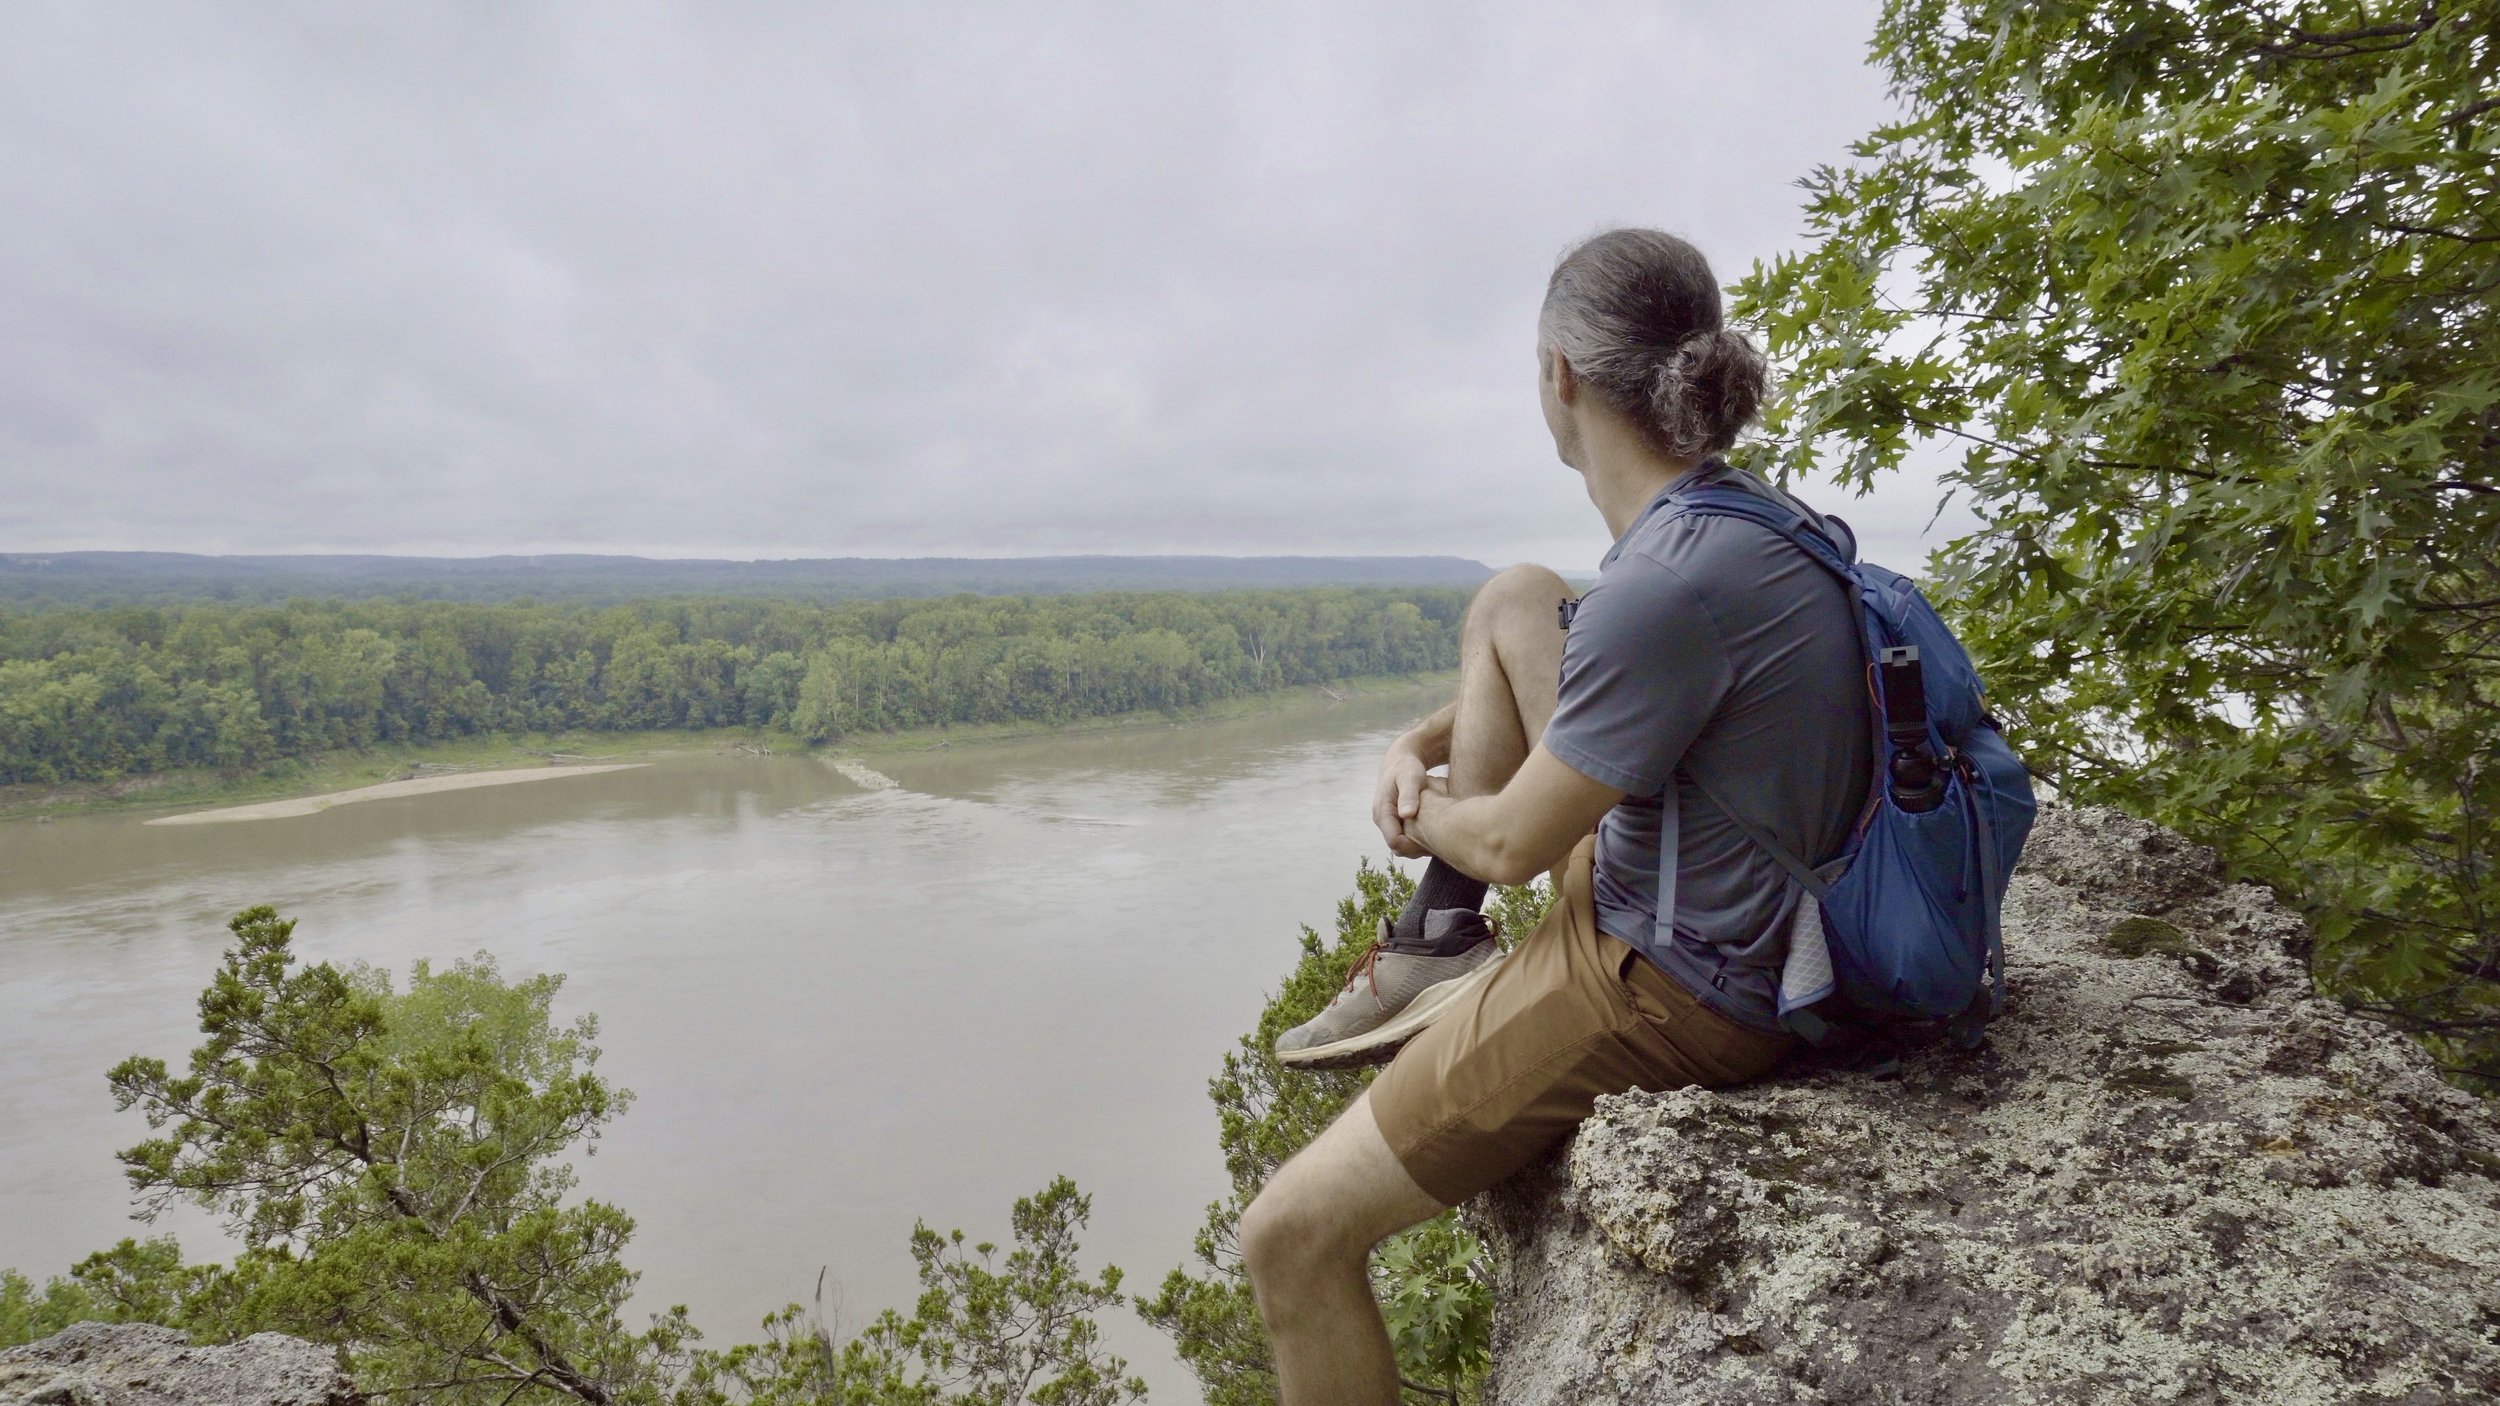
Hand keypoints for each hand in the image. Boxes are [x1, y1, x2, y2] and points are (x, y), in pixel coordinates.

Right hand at [1372, 740, 1431, 858]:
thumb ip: (1408, 795)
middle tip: (1441, 842)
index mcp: (1382, 811)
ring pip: (1402, 846)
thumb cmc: (1408, 767)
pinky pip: (1405, 838)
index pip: (1395, 842)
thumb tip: (1405, 814)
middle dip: (1418, 849)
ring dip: (1418, 846)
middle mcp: (1381, 819)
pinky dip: (1418, 839)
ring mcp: (1387, 821)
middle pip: (1398, 848)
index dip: (1415, 846)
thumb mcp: (1410, 778)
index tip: (1436, 841)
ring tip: (1439, 837)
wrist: (1401, 760)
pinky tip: (1434, 832)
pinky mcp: (1394, 821)